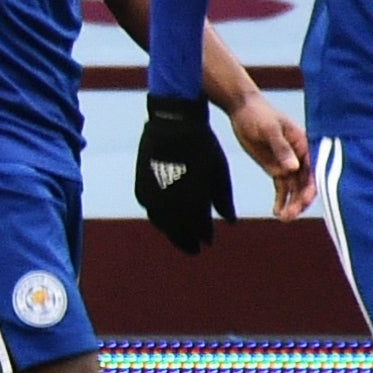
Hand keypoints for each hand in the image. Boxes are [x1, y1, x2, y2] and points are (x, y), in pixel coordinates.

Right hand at [134, 94, 234, 253]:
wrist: (173, 124)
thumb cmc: (202, 148)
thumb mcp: (218, 174)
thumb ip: (223, 200)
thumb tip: (231, 222)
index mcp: (193, 201)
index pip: (197, 229)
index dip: (203, 236)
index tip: (207, 241)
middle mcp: (171, 203)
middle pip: (177, 232)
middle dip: (186, 241)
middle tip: (194, 247)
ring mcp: (154, 196)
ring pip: (162, 223)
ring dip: (171, 230)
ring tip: (180, 233)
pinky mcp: (142, 187)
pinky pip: (151, 209)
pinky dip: (159, 215)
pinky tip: (166, 216)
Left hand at [228, 89, 314, 219]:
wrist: (243, 109)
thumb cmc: (259, 114)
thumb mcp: (269, 129)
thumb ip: (281, 148)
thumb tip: (293, 168)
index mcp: (305, 145)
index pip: (313, 170)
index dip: (311, 187)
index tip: (303, 201)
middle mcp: (301, 157)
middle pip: (305, 183)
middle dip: (300, 200)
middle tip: (290, 215)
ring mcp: (289, 164)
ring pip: (294, 188)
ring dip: (291, 204)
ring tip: (283, 218)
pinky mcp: (276, 168)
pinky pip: (282, 187)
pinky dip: (281, 199)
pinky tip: (277, 212)